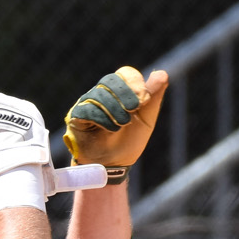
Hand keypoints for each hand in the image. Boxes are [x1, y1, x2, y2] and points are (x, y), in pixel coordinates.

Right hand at [63, 67, 168, 183]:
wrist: (113, 164)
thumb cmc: (130, 141)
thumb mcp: (146, 119)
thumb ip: (153, 96)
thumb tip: (162, 73)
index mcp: (120, 91)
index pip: (126, 74)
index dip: (135, 83)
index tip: (143, 100)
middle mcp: (102, 94)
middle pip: (111, 80)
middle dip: (124, 96)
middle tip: (132, 112)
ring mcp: (87, 103)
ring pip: (99, 95)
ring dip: (114, 111)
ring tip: (120, 126)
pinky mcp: (76, 116)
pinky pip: (87, 109)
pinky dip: (101, 119)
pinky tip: (108, 129)